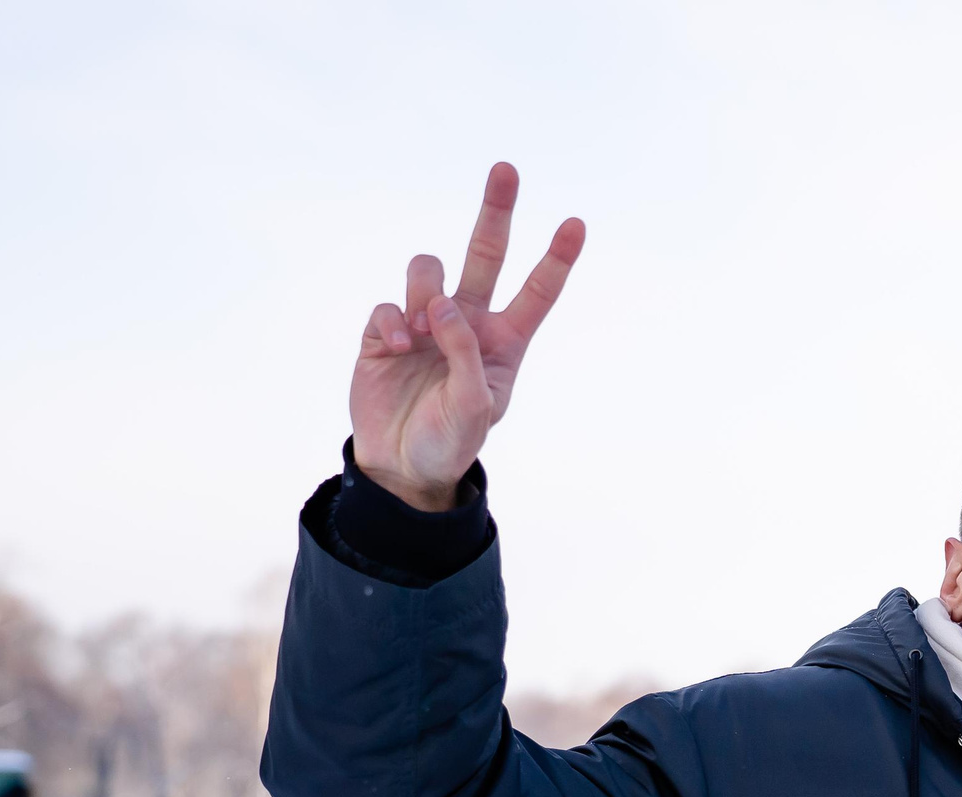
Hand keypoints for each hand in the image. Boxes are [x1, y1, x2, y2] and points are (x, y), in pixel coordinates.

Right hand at [351, 163, 584, 510]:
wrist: (402, 464)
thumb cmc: (451, 440)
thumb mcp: (475, 407)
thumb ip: (468, 354)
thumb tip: (445, 304)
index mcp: (504, 341)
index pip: (537, 292)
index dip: (556, 259)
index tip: (576, 224)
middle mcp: (468, 322)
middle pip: (485, 253)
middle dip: (496, 210)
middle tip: (507, 168)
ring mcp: (425, 322)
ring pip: (429, 270)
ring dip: (425, 291)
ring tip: (421, 336)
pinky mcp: (384, 331)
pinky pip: (389, 305)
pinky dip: (392, 321)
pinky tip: (396, 348)